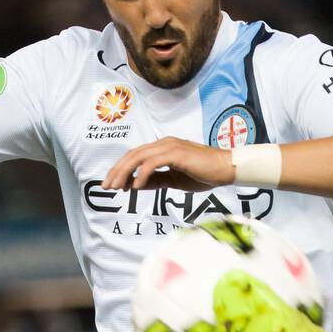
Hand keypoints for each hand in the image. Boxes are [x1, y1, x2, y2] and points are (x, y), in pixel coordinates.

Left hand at [103, 137, 235, 192]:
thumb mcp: (174, 180)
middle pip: (132, 155)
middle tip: (107, 187)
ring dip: (125, 173)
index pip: (135, 156)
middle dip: (117, 171)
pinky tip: (136, 187)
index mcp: (163, 148)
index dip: (121, 170)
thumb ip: (156, 180)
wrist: (225, 169)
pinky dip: (142, 175)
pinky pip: (152, 163)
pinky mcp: (176, 154)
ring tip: (118, 188)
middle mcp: (163, 143)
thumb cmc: (204, 174)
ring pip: (139, 157)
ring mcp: (169, 147)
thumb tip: (137, 185)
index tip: (112, 184)